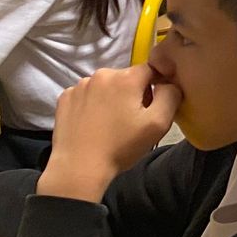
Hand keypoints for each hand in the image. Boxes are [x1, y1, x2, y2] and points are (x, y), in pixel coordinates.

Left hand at [38, 66, 180, 202]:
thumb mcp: (158, 124)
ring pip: (106, 86)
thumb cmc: (121, 146)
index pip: (151, 69)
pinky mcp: (65, 98)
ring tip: (110, 123)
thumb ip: (171, 95)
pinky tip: (92, 123)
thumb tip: (168, 83)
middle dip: (133, 93)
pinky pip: (86, 94)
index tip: (152, 107)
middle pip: (127, 77)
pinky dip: (92, 104)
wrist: (79, 167)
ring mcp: (80, 86)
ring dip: (112, 98)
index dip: (157, 86)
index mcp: (126, 78)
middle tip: (132, 120)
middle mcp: (102, 74)